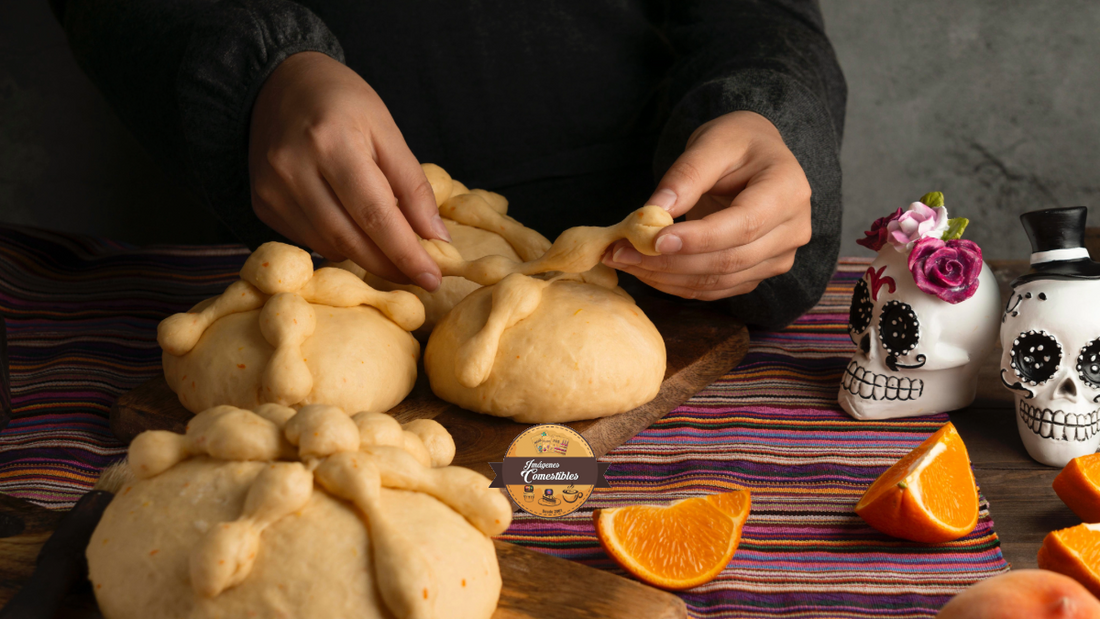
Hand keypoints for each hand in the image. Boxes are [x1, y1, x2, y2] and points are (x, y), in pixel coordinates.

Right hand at [248, 51, 448, 288]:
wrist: (278, 83)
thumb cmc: (342, 102)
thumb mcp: (386, 130)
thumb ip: (412, 185)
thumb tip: (436, 237)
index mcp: (332, 142)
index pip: (376, 214)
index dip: (406, 252)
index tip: (432, 278)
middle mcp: (294, 168)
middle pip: (350, 238)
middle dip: (389, 264)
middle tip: (419, 275)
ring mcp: (273, 189)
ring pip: (329, 246)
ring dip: (366, 256)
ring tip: (390, 249)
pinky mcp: (262, 202)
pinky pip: (309, 240)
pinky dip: (338, 244)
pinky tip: (352, 229)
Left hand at [602, 111, 811, 300]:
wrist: (756, 157)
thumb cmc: (737, 143)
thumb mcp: (712, 143)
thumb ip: (686, 175)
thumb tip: (653, 211)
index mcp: (787, 190)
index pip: (743, 225)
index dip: (698, 238)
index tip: (653, 240)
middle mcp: (793, 229)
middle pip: (729, 259)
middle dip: (669, 262)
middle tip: (620, 252)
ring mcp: (778, 257)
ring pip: (719, 281)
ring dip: (666, 277)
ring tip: (624, 260)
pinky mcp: (758, 272)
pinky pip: (716, 289)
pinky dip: (676, 284)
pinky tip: (646, 270)